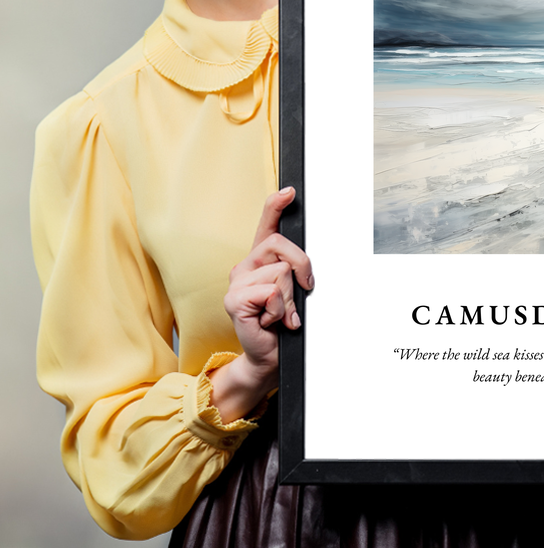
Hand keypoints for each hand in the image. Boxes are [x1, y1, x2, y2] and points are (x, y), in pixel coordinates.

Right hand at [209, 187, 313, 421]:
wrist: (269, 356)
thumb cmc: (282, 324)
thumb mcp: (293, 292)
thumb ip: (295, 272)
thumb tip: (305, 264)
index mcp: (260, 260)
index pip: (266, 225)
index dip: (276, 205)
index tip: (290, 192)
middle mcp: (245, 266)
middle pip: (281, 245)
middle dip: (302, 267)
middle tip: (303, 290)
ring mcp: (236, 282)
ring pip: (281, 272)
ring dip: (290, 298)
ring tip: (281, 314)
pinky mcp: (234, 300)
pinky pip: (271, 292)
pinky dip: (280, 310)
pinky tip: (271, 321)